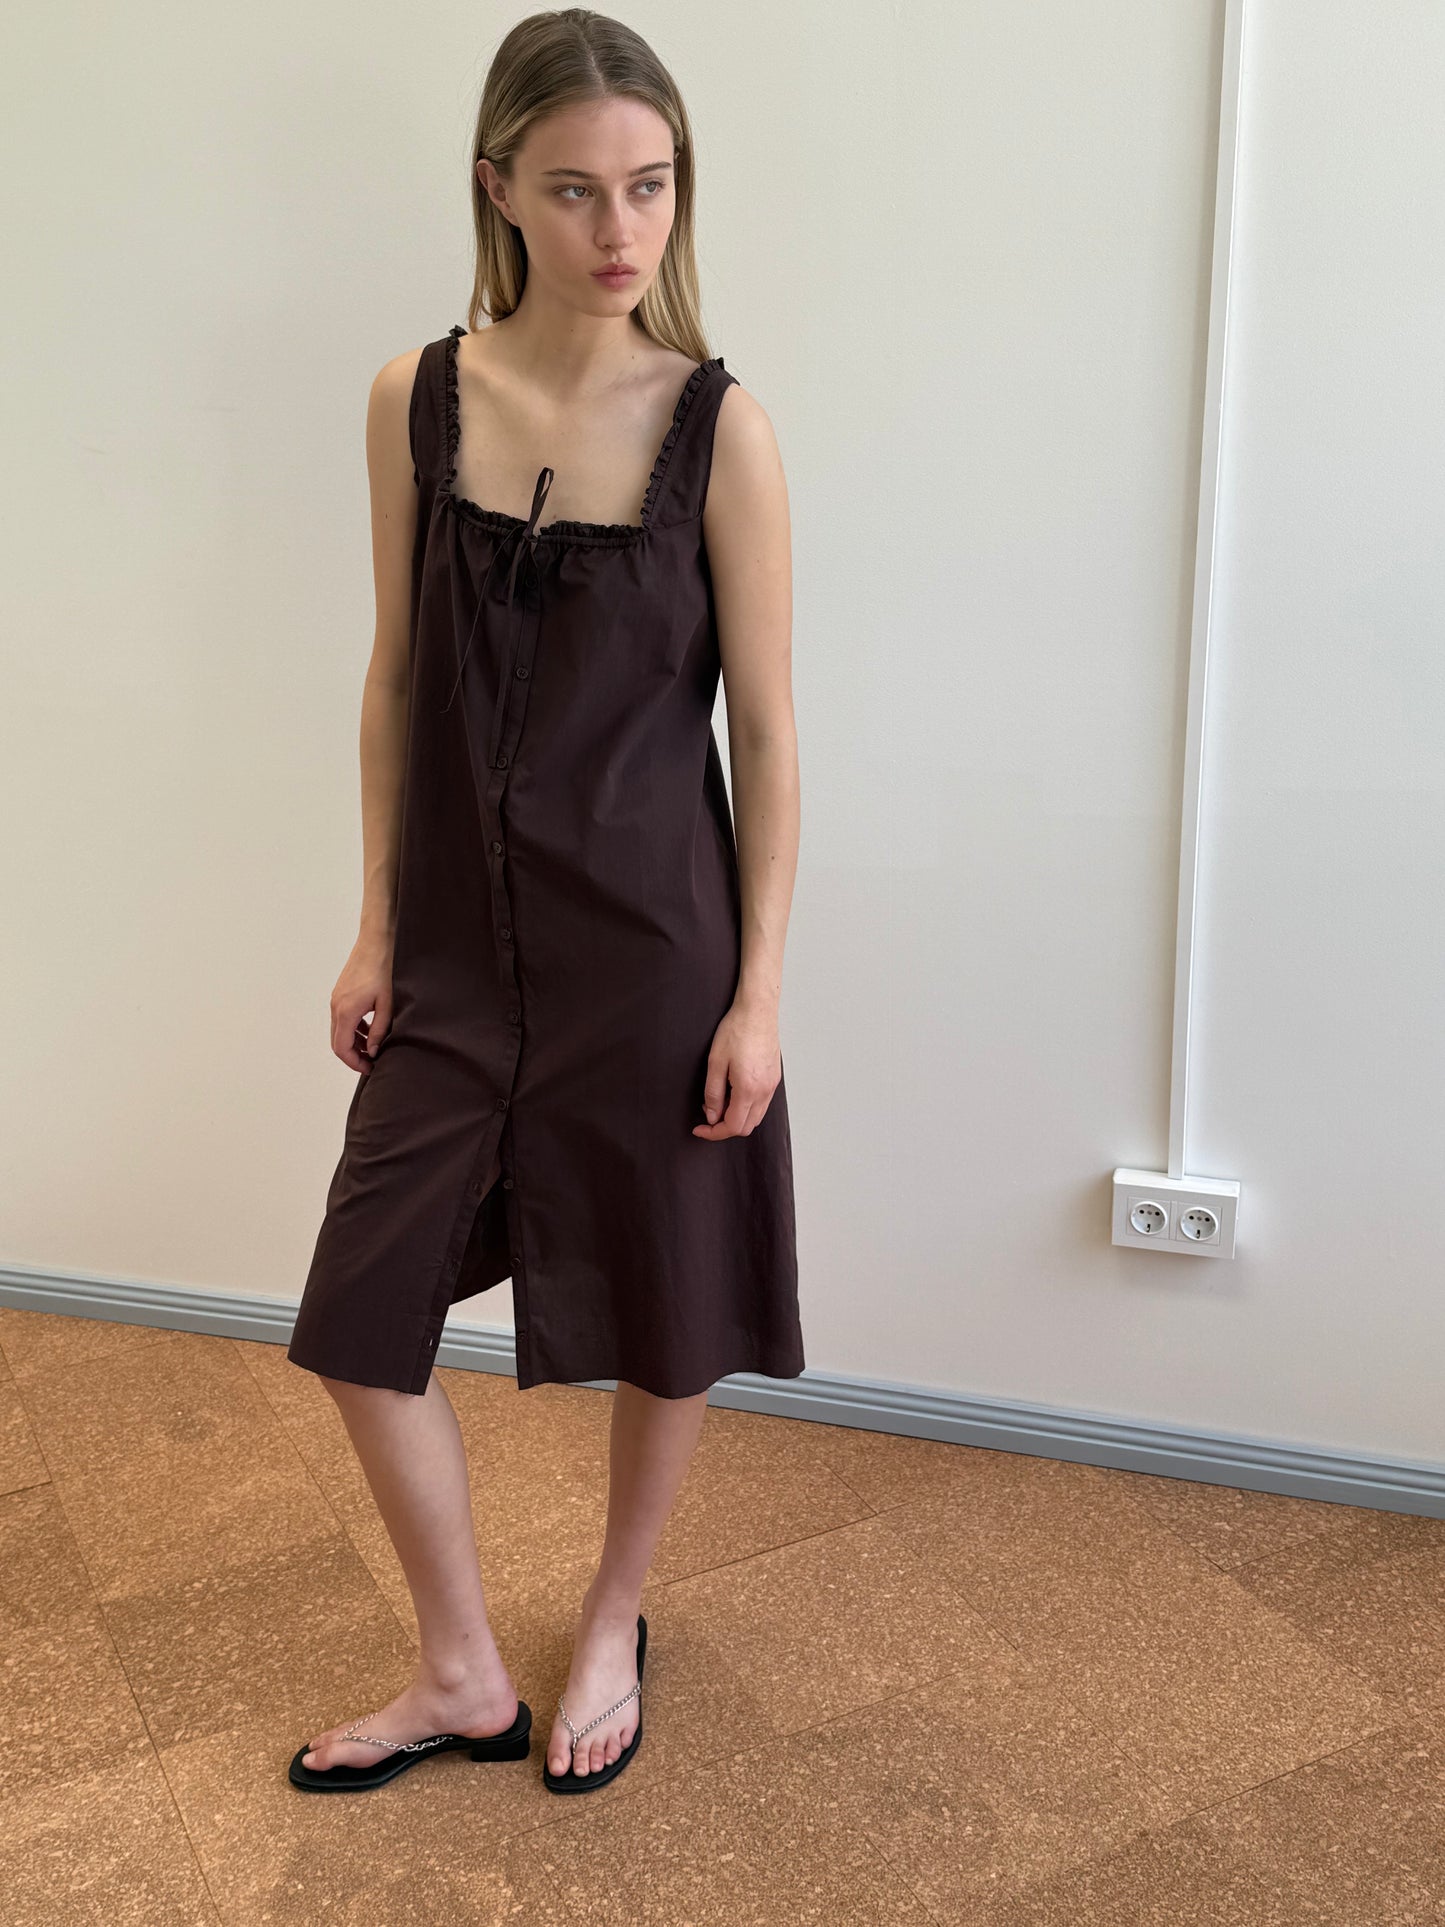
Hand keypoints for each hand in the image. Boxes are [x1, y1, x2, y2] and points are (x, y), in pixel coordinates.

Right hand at [331, 933, 393, 1073]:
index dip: (354, 1063)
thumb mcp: (388, 1004)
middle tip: (372, 1062)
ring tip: (373, 1048)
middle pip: (337, 1041)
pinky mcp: (341, 992)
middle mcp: (336, 1006)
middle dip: (353, 1055)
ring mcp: (337, 998)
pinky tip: (370, 1029)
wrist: (377, 941)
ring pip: (339, 1030)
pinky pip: (342, 1017)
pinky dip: (353, 1028)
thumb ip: (379, 1031)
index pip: (342, 1048)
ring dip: (353, 1042)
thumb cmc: (385, 969)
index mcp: (346, 1011)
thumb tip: (372, 1051)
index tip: (370, 1068)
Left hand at [693, 999, 780, 1140]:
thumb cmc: (736, 1030)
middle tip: (708, 1113)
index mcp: (748, 1089)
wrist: (757, 1011)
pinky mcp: (774, 1078)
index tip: (700, 1129)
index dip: (714, 1133)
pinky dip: (747, 1107)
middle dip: (725, 1127)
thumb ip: (713, 1094)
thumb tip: (712, 1116)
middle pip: (746, 1127)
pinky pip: (762, 1104)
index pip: (733, 1126)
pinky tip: (734, 1092)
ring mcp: (772, 1086)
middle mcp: (764, 1091)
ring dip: (737, 1117)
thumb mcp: (716, 1063)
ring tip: (720, 1099)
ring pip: (755, 1118)